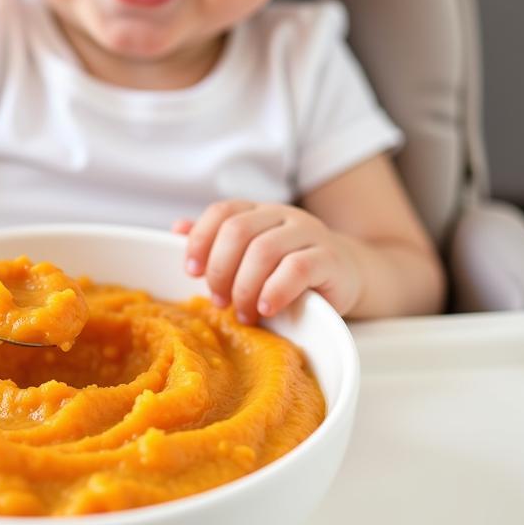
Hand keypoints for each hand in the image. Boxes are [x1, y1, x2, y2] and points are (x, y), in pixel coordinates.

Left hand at [173, 200, 362, 321]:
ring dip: (245, 286)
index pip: (223, 212)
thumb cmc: (289, 270)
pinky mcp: (330, 259)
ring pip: (265, 250)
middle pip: (238, 230)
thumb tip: (176, 229)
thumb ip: (217, 242)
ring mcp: (308, 233)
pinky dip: (275, 290)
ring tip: (244, 313)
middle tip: (219, 302)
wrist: (347, 275)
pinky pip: (297, 269)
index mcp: (258, 211)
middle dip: (221, 269)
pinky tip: (267, 308)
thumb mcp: (251, 255)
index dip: (201, 239)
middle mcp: (282, 214)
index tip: (192, 272)